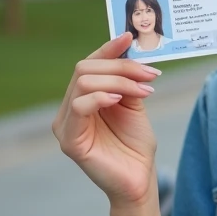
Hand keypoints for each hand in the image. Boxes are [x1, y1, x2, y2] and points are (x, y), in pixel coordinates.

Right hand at [53, 33, 161, 209]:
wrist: (139, 179)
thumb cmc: (135, 144)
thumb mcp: (133, 102)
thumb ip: (126, 79)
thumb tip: (127, 46)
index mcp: (82, 98)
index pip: (88, 63)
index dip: (108, 48)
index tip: (129, 36)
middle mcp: (69, 109)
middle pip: (85, 68)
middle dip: (121, 66)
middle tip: (150, 74)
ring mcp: (66, 125)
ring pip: (83, 82)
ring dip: (118, 80)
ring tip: (144, 90)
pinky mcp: (70, 141)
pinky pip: (79, 106)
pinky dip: (101, 96)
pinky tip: (120, 100)